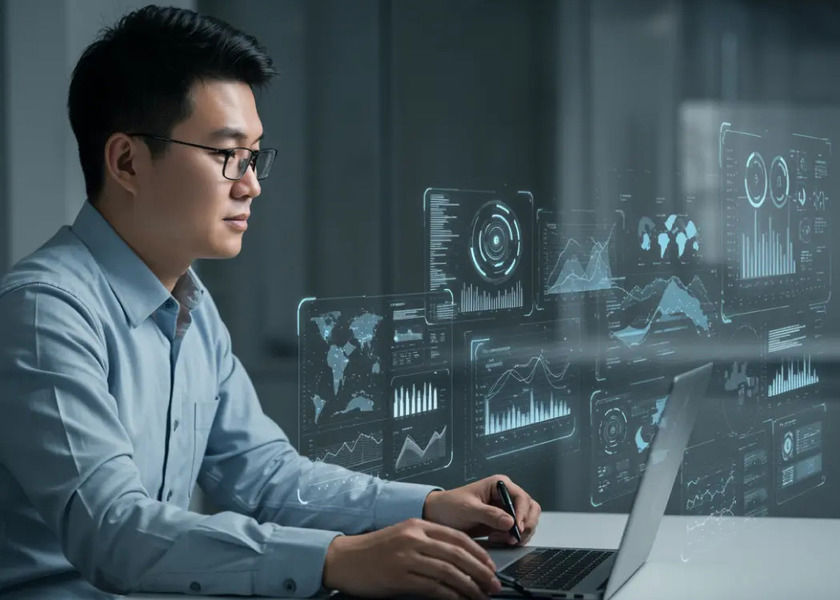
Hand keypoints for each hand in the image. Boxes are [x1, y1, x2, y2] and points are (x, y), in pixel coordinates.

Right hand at [322, 518, 501, 599]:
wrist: (344, 559)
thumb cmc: (373, 550)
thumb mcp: (403, 536)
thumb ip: (428, 543)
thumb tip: (458, 561)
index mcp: (418, 525)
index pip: (457, 537)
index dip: (478, 553)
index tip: (491, 566)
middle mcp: (414, 538)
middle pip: (458, 554)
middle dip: (481, 571)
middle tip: (494, 585)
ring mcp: (407, 557)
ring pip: (449, 572)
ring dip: (470, 587)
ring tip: (481, 596)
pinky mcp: (400, 577)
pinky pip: (433, 588)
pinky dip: (450, 596)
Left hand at [423, 474, 540, 545]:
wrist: (438, 516)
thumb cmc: (450, 506)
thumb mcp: (468, 509)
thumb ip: (489, 515)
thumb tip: (510, 522)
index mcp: (499, 485)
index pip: (522, 498)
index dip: (523, 514)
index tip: (517, 528)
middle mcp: (506, 495)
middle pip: (530, 509)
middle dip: (526, 525)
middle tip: (514, 537)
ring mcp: (506, 509)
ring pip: (527, 521)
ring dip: (520, 533)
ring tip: (502, 539)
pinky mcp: (503, 523)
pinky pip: (517, 531)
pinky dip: (513, 538)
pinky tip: (499, 539)